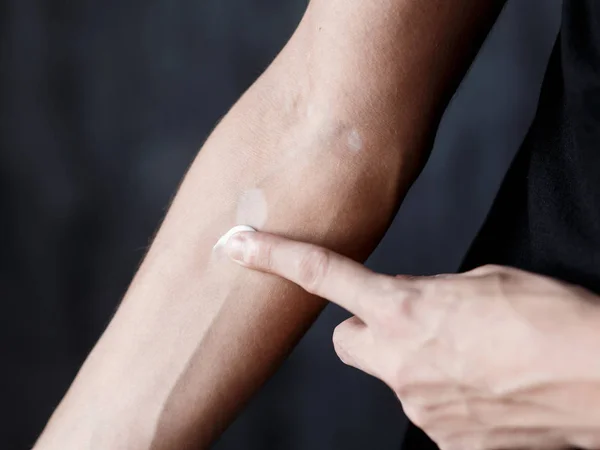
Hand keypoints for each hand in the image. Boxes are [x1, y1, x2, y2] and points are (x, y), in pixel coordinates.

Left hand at [222, 230, 599, 449]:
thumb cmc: (549, 317)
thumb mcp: (480, 283)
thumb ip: (430, 296)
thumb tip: (415, 310)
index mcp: (406, 309)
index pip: (323, 276)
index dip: (276, 257)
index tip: (238, 243)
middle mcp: (400, 363)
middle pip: (347, 342)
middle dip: (366, 330)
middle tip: (407, 324)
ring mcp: (420, 407)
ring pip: (393, 378)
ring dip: (416, 365)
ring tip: (471, 357)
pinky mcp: (446, 442)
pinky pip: (429, 411)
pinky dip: (445, 397)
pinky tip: (485, 388)